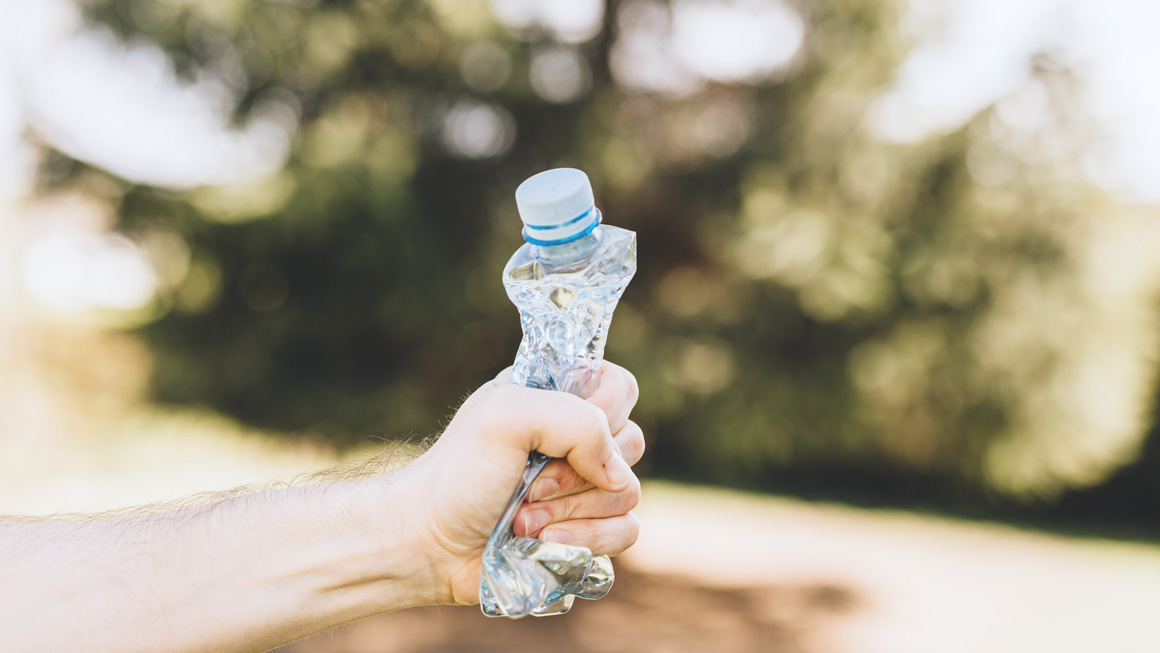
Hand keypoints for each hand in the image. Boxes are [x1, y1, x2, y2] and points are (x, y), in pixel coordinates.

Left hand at [402, 362, 643, 604]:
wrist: (430, 543)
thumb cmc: (458, 474)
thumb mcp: (506, 417)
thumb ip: (575, 421)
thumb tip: (617, 474)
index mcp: (556, 400)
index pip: (619, 386)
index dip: (603, 410)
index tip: (558, 433)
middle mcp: (576, 441)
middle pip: (630, 444)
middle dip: (575, 471)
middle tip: (529, 482)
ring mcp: (585, 489)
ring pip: (627, 494)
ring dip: (570, 511)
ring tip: (522, 519)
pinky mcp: (588, 533)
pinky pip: (626, 533)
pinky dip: (585, 540)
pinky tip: (542, 543)